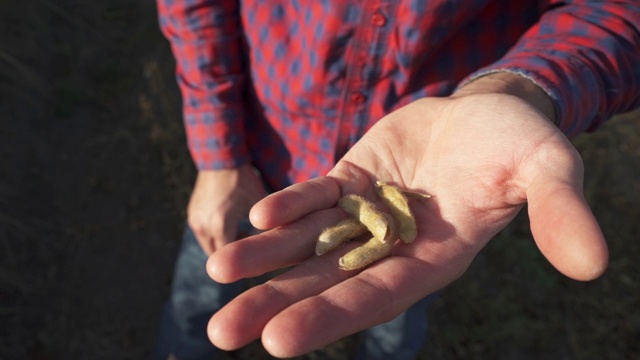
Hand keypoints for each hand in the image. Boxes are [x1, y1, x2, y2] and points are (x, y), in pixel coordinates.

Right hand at [187, 165, 265, 253]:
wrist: (221, 159)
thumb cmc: (243, 181)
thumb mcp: (258, 204)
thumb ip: (263, 226)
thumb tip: (270, 243)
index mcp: (220, 226)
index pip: (229, 256)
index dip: (243, 258)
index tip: (255, 251)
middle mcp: (203, 226)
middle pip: (215, 255)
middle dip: (231, 253)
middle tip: (247, 241)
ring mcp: (194, 220)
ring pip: (207, 244)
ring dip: (221, 243)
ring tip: (238, 228)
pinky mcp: (191, 213)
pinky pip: (202, 233)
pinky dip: (213, 233)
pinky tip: (227, 220)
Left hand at [205, 74, 608, 356]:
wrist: (486, 111)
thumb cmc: (519, 142)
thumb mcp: (546, 168)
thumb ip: (559, 211)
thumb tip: (591, 264)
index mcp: (434, 259)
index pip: (375, 297)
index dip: (329, 318)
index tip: (276, 342)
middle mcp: (392, 245)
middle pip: (326, 282)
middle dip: (275, 304)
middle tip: (221, 332)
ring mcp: (367, 213)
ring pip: (308, 243)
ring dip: (263, 259)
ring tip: (217, 273)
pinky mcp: (352, 179)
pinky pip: (314, 196)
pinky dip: (288, 207)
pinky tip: (258, 216)